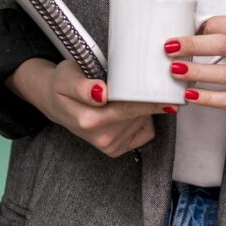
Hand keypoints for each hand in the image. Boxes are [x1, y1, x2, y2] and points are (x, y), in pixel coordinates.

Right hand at [10, 58, 163, 156]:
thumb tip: (102, 93)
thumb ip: (81, 86)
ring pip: (143, 120)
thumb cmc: (63, 84)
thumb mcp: (66, 76)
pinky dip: (142, 120)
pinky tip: (125, 111)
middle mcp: (101, 136)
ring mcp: (109, 145)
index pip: (130, 107)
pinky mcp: (115, 149)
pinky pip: (145, 132)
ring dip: (139, 106)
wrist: (55, 103)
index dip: (151, 100)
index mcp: (90, 119)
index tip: (170, 96)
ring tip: (118, 97)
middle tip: (130, 82)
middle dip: (142, 97)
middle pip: (140, 113)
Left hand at [166, 16, 225, 132]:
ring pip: (224, 74)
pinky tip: (190, 96)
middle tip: (167, 48)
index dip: (198, 29)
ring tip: (173, 71)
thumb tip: (195, 30)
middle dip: (190, 45)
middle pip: (222, 44)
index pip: (223, 24)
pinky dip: (207, 98)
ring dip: (194, 72)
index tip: (180, 35)